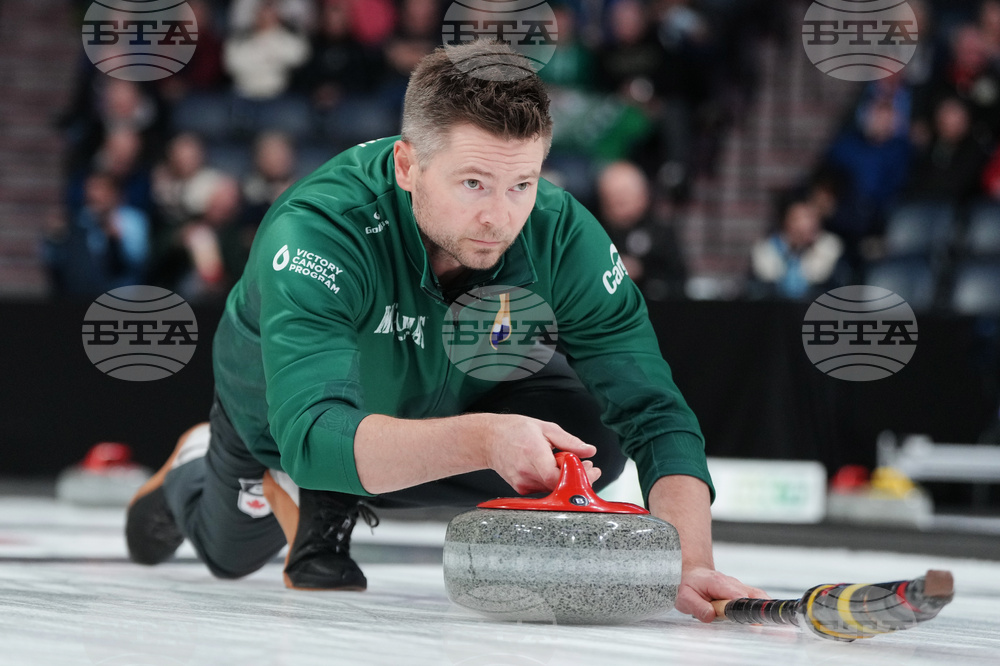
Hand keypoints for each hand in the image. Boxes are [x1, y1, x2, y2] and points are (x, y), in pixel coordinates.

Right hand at [480, 414, 600, 494]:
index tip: (588, 468)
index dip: (576, 476)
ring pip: (554, 488)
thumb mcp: (545, 428)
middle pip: (559, 485)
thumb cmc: (514, 431)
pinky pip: (545, 489)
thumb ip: (569, 441)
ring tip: (566, 462)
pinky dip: (553, 481)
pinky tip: (552, 468)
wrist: (489, 440)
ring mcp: (523, 483)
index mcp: (533, 453)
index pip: (556, 477)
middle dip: (577, 477)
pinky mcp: (521, 489)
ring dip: (565, 478)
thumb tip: (589, 451)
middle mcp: (526, 472)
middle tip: (586, 466)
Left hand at [675, 565, 768, 623]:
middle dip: (760, 610)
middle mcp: (732, 583)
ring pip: (758, 596)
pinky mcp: (741, 591)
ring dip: (762, 609)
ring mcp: (739, 586)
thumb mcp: (685, 597)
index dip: (745, 610)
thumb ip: (697, 607)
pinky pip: (755, 599)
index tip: (753, 623)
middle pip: (754, 596)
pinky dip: (760, 608)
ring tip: (765, 625)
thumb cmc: (688, 584)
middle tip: (762, 627)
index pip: (738, 596)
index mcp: (719, 583)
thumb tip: (710, 615)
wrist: (691, 573)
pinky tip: (763, 620)